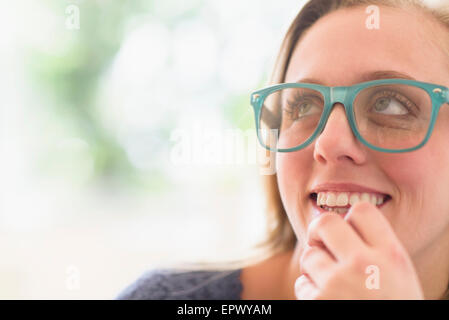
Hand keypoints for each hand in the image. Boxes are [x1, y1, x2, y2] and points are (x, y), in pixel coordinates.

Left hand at [294, 201, 423, 298]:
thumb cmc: (395, 308)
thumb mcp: (401, 278)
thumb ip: (378, 252)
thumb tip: (344, 228)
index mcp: (391, 256)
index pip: (362, 210)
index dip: (351, 217)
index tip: (348, 230)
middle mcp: (364, 264)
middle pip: (326, 222)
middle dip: (319, 231)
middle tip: (321, 242)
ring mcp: (338, 284)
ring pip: (309, 255)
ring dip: (315, 267)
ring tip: (331, 284)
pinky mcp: (318, 302)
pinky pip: (302, 285)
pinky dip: (309, 292)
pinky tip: (327, 302)